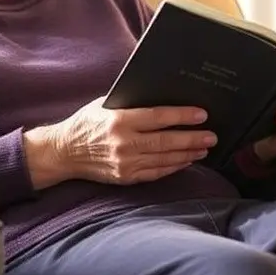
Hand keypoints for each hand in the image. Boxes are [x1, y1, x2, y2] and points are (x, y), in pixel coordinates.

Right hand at [23, 97, 216, 188]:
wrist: (64, 152)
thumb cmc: (85, 123)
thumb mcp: (104, 105)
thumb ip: (130, 103)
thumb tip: (161, 97)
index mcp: (119, 121)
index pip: (159, 117)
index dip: (182, 116)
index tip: (201, 114)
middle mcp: (124, 144)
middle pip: (167, 141)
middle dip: (193, 138)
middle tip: (211, 136)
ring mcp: (126, 163)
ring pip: (165, 159)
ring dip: (188, 154)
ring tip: (204, 148)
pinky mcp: (126, 177)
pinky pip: (156, 172)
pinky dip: (174, 166)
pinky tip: (186, 161)